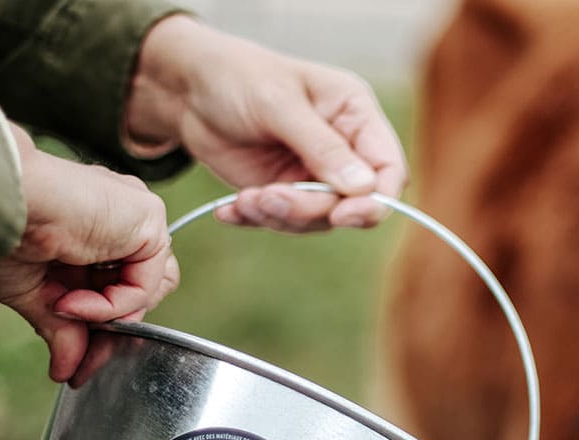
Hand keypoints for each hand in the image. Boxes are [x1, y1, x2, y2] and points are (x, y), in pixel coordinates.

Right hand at [0, 124, 178, 384]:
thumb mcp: (33, 295)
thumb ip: (63, 330)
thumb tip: (66, 371)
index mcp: (95, 232)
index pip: (121, 290)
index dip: (103, 330)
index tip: (78, 366)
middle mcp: (121, 222)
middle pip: (140, 294)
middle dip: (109, 334)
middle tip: (80, 363)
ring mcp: (137, 218)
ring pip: (149, 292)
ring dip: (109, 316)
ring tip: (66, 311)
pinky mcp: (149, 218)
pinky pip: (145, 284)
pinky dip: (112, 304)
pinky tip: (73, 300)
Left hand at [123, 15, 407, 231]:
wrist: (189, 90)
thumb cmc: (238, 77)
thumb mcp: (279, 104)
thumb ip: (321, 146)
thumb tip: (364, 187)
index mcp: (355, 115)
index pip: (389, 168)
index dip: (375, 199)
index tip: (343, 214)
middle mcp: (343, 150)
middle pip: (351, 204)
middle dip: (309, 208)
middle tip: (268, 196)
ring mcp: (314, 176)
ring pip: (316, 220)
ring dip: (279, 216)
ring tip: (244, 200)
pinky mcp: (286, 194)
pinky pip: (284, 223)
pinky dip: (257, 220)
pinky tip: (230, 210)